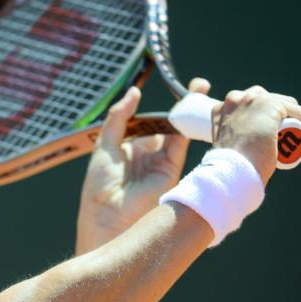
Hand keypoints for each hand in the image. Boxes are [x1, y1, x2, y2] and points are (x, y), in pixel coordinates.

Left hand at [75, 79, 210, 253]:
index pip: (146, 121)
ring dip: (188, 112)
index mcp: (128, 148)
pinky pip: (181, 144)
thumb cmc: (100, 184)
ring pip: (177, 132)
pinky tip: (194, 109)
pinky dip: (188, 127)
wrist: (108, 216)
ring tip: (200, 89)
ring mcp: (160, 162)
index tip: (169, 87)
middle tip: (197, 84)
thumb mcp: (105, 144)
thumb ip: (119, 117)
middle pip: (166, 125)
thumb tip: (134, 91)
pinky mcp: (171, 169)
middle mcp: (146, 154)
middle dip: (181, 106)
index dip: (158, 106)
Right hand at [213, 85, 300, 183]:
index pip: (250, 107)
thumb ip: (228, 143)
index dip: (264, 120)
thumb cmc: (228, 168)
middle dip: (281, 116)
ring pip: (286, 106)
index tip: (274, 139)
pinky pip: (298, 113)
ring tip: (299, 142)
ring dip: (297, 121)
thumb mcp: (225, 149)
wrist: (231, 169)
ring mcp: (252, 99)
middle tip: (287, 139)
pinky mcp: (270, 104)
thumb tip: (239, 149)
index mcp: (220, 109)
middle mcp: (234, 99)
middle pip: (267, 101)